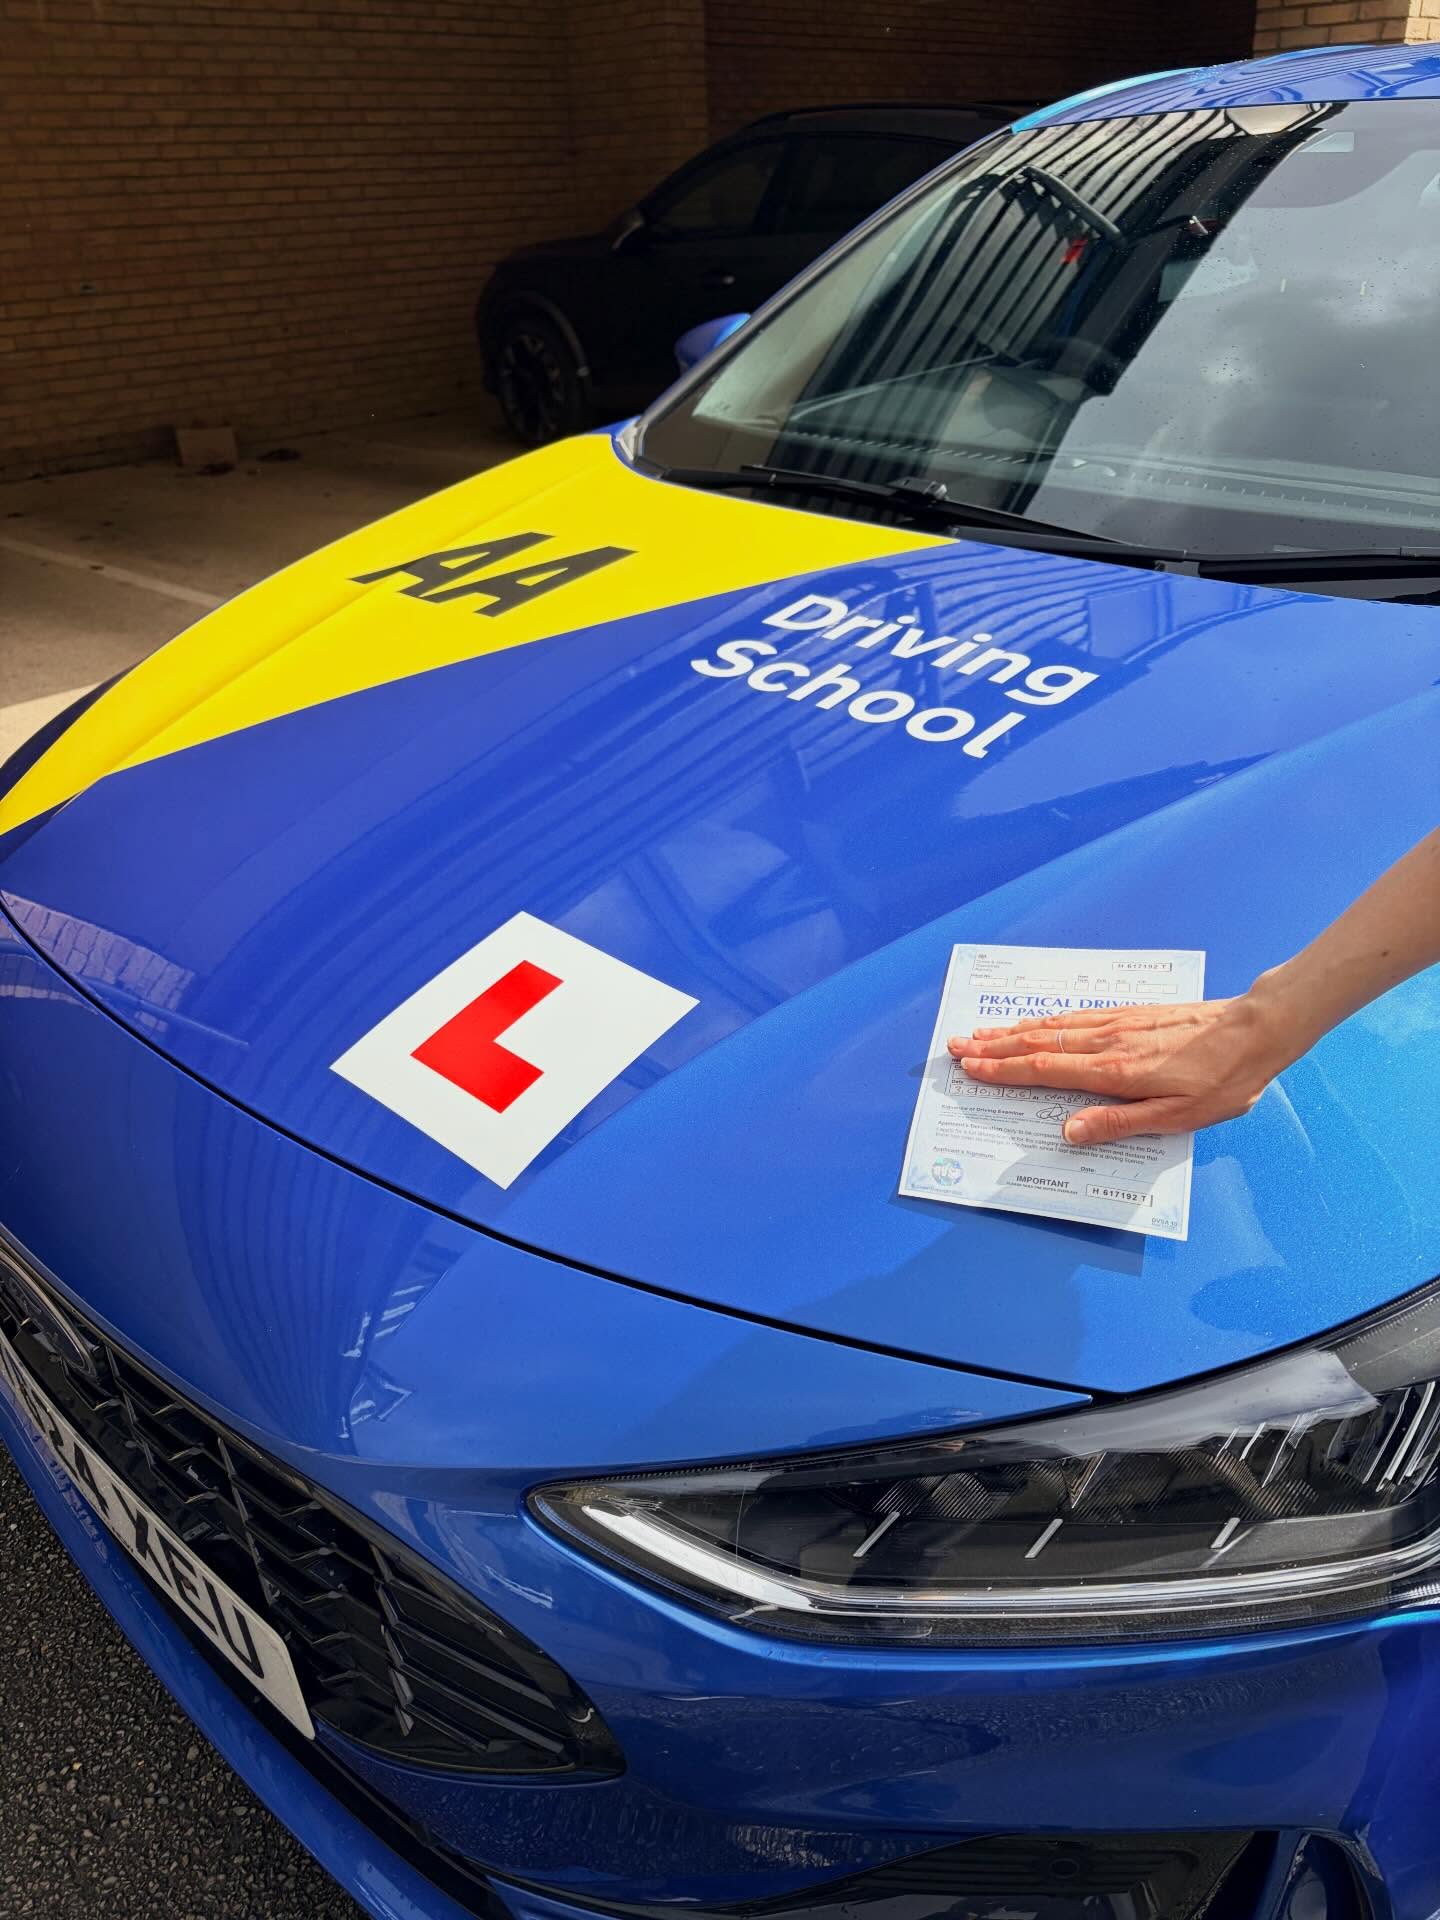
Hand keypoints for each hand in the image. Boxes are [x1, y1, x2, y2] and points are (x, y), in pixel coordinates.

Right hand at [946, 993, 1297, 1142]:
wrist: (1258, 1029)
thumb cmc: (1224, 1080)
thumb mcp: (1178, 1117)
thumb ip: (1119, 1123)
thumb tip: (1068, 1131)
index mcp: (1115, 1072)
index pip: (1045, 1069)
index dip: (1003, 1071)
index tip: (969, 1068)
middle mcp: (1109, 1042)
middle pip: (1039, 1043)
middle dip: (994, 1047)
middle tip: (956, 1046)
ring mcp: (1119, 1024)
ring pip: (1054, 1026)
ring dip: (1013, 1031)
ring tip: (982, 1032)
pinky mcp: (1133, 1014)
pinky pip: (1077, 1016)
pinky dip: (1046, 1019)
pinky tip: (1037, 1021)